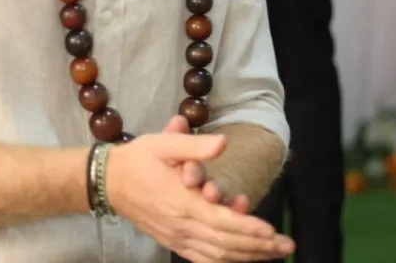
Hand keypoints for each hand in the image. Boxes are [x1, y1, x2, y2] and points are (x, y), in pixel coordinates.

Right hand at [105, 121, 293, 261]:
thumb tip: (223, 144)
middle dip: (259, 246)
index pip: (221, 221)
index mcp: (181, 200)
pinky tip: (242, 261)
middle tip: (286, 246)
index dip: (248, 228)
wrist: (108, 182)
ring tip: (273, 254)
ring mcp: (177, 237)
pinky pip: (203, 260)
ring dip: (248, 256)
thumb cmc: (138, 159)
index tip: (273, 232)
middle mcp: (182, 224)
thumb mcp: (163, 144)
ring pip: (218, 254)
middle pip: (226, 242)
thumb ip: (194, 145)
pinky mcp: (173, 242)